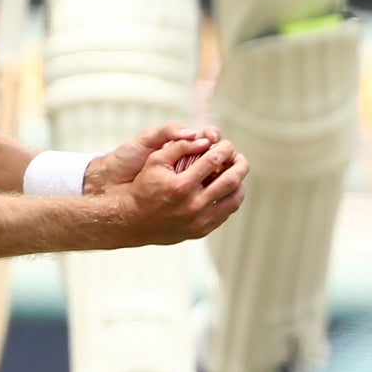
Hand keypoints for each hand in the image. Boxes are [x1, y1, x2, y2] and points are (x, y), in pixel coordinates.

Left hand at [84, 123, 220, 193]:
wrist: (110, 182)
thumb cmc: (127, 158)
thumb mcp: (145, 141)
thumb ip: (168, 133)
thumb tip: (194, 134)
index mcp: (178, 145)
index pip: (205, 138)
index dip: (213, 137)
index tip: (214, 137)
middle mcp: (185, 162)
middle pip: (214, 156)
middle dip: (221, 152)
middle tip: (220, 152)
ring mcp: (185, 180)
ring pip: (212, 175)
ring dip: (219, 172)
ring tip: (218, 170)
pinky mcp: (181, 195)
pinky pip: (201, 192)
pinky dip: (209, 189)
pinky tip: (212, 188)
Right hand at [96, 132, 247, 245]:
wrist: (132, 220)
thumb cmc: (143, 187)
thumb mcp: (155, 161)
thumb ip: (179, 146)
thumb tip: (204, 139)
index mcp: (182, 185)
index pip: (214, 160)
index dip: (225, 148)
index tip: (227, 144)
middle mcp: (193, 205)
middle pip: (231, 181)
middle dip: (239, 164)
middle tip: (238, 157)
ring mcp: (199, 221)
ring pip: (234, 200)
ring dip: (239, 183)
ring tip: (235, 173)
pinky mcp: (201, 231)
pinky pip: (225, 214)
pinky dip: (230, 200)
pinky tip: (225, 190)